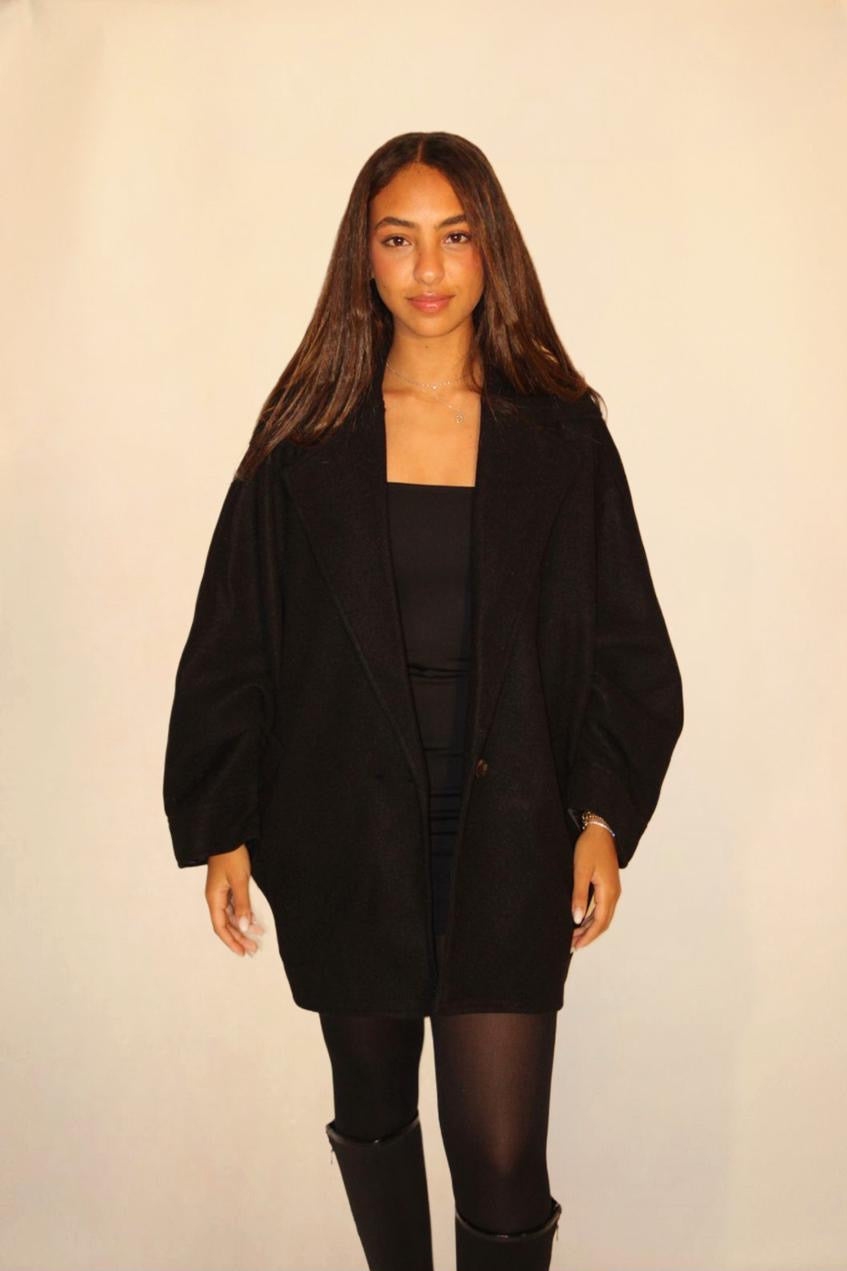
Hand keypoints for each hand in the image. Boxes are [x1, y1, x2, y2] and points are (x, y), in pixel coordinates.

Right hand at [205, 844, 264, 956]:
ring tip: (255, 938)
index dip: (231, 941)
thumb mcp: (239, 880)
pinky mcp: (228, 886)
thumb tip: (243, 926)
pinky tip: (253, 921)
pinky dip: (243, 915)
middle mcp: (215, 898)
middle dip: (238, 937)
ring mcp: (221, 892)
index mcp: (214, 898)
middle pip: (225, 924)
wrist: (228, 836)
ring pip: (230, 916)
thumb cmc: (231, 855)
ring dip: (242, 928)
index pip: (220, 927)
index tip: (242, 951)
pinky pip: (234, 906)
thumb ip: (242, 904)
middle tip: (253, 949)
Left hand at [570, 823, 620, 952]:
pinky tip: (581, 920)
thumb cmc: (590, 847)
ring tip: (574, 936)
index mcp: (609, 893)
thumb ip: (579, 895)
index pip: (599, 923)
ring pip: (603, 916)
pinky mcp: (608, 885)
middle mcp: (614, 894)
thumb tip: (576, 919)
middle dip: (588, 935)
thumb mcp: (581, 871)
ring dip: (590, 927)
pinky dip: (592, 917)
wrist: (601, 829)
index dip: (587, 936)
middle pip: (603, 922)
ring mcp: (612, 890)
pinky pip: (602, 908)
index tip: (575, 946)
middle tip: (572, 945)